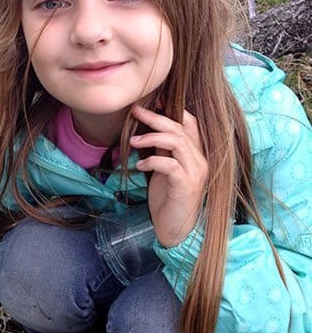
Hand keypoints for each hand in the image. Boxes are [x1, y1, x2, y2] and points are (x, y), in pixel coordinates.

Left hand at [129, 106, 207, 247]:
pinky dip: (152, 161)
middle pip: (180, 128)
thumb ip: (163, 151)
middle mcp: (200, 160)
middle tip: (136, 111)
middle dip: (156, 117)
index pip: (190, 122)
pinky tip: (140, 165)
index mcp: (196, 154)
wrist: (176, 230)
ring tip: (133, 141)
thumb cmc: (169, 200)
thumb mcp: (164, 170)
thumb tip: (149, 131)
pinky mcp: (186, 185)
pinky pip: (170, 164)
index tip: (151, 103)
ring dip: (151, 137)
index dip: (172, 110)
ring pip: (177, 142)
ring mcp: (195, 172)